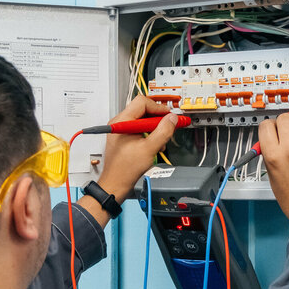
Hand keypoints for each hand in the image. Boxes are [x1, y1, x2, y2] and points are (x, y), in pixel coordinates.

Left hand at [77, 97, 178, 226]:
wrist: (116, 185)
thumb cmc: (125, 170)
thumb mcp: (149, 149)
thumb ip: (163, 131)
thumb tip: (172, 119)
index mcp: (122, 121)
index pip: (142, 102)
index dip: (158, 108)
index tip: (169, 116)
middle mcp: (120, 124)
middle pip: (143, 111)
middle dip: (158, 120)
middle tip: (169, 126)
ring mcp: (122, 132)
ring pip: (143, 122)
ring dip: (155, 130)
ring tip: (161, 141)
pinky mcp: (125, 140)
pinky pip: (140, 131)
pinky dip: (150, 136)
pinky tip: (154, 147)